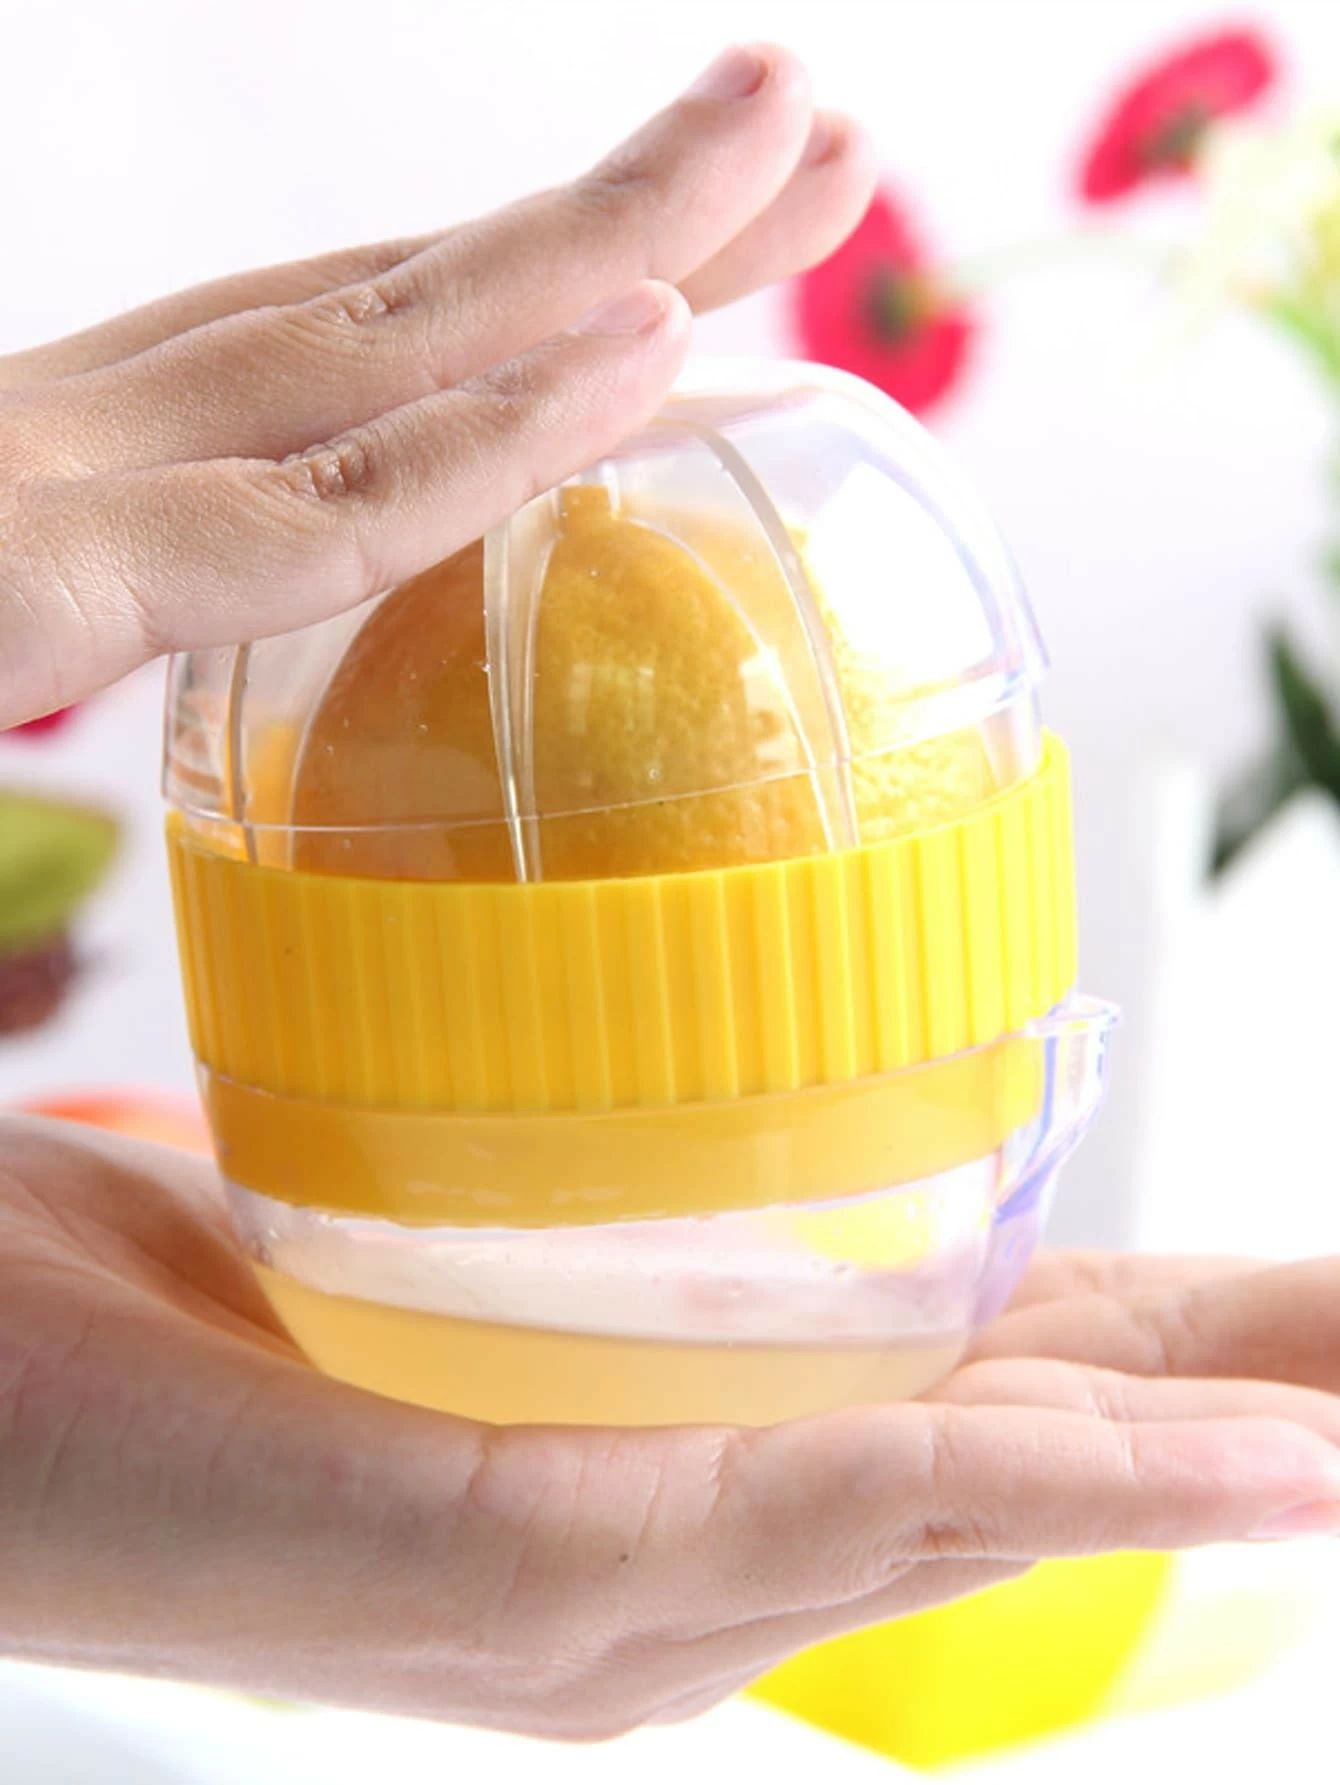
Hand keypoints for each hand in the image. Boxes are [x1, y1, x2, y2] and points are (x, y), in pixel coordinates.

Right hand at [0, 43, 875, 726]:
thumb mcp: (2, 666)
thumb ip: (132, 661)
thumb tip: (236, 732)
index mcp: (97, 475)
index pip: (350, 362)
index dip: (532, 300)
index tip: (693, 266)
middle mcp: (102, 435)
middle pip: (408, 302)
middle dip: (626, 212)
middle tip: (803, 131)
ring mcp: (68, 478)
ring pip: (393, 338)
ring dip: (616, 240)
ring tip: (793, 148)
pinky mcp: (45, 566)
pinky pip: (318, 509)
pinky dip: (493, 430)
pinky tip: (647, 340)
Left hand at [2, 1118, 1336, 1737]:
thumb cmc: (154, 1314)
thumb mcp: (429, 1239)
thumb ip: (583, 1209)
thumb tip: (691, 1091)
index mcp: (674, 1466)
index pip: (979, 1403)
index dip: (1170, 1353)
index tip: (1307, 1301)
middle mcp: (685, 1562)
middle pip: (1035, 1473)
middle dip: (1247, 1403)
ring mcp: (625, 1591)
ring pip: (999, 1509)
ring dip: (1217, 1442)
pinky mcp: (538, 1568)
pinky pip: (847, 1514)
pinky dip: (1060, 1480)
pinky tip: (1242, 1452)